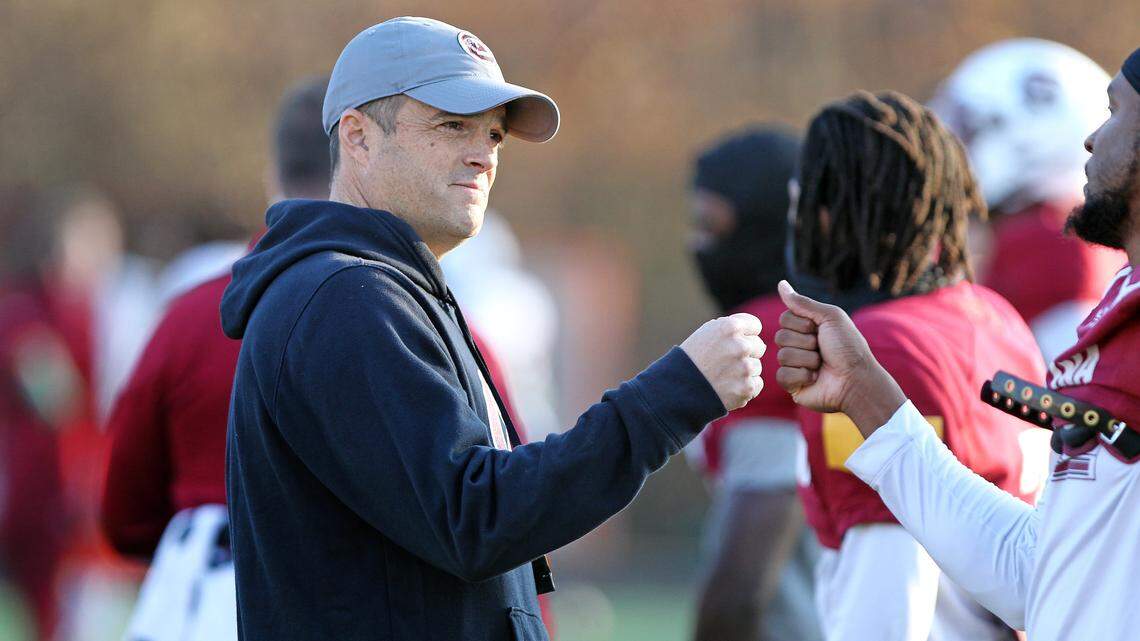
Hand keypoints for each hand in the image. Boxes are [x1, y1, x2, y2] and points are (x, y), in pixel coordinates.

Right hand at [680, 313, 764, 410]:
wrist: (676, 390)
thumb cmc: (691, 359)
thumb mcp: (707, 333)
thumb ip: (732, 329)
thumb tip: (758, 339)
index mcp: (729, 327)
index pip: (755, 326)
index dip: (744, 334)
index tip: (730, 343)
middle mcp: (740, 345)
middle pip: (758, 346)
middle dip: (746, 353)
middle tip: (724, 362)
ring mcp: (744, 368)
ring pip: (756, 367)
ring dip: (744, 372)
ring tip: (722, 376)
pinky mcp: (746, 388)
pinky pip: (756, 384)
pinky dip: (745, 388)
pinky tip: (727, 388)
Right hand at [775, 281, 905, 434]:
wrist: (856, 379)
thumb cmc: (848, 347)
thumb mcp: (830, 317)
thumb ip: (802, 303)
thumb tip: (780, 283)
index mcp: (805, 328)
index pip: (784, 318)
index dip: (802, 324)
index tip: (819, 330)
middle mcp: (797, 345)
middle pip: (780, 337)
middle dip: (806, 343)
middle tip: (823, 349)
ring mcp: (793, 365)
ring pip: (782, 356)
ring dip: (807, 360)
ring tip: (822, 365)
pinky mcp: (791, 384)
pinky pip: (782, 375)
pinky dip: (801, 376)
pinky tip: (815, 378)